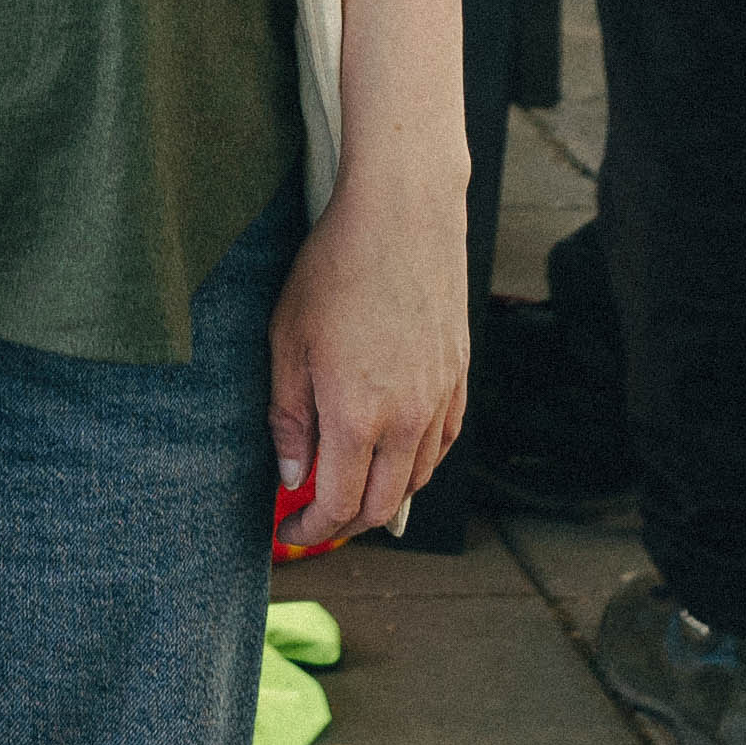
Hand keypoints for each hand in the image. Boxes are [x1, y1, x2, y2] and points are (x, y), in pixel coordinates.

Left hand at [268, 157, 468, 554]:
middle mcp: (408, 419)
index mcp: (359, 416)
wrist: (404, 214)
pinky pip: (443, 442)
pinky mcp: (459, 376)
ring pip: (416, 478)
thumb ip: (289, 418)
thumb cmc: (334, 269)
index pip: (339, 506)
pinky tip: (394, 452)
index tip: (286, 530)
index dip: (309, 530)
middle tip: (312, 516)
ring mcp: (440, 398)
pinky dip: (416, 463)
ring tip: (348, 482)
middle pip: (383, 506)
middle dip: (344, 523)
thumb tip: (292, 478)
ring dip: (381, 495)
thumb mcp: (287, 340)